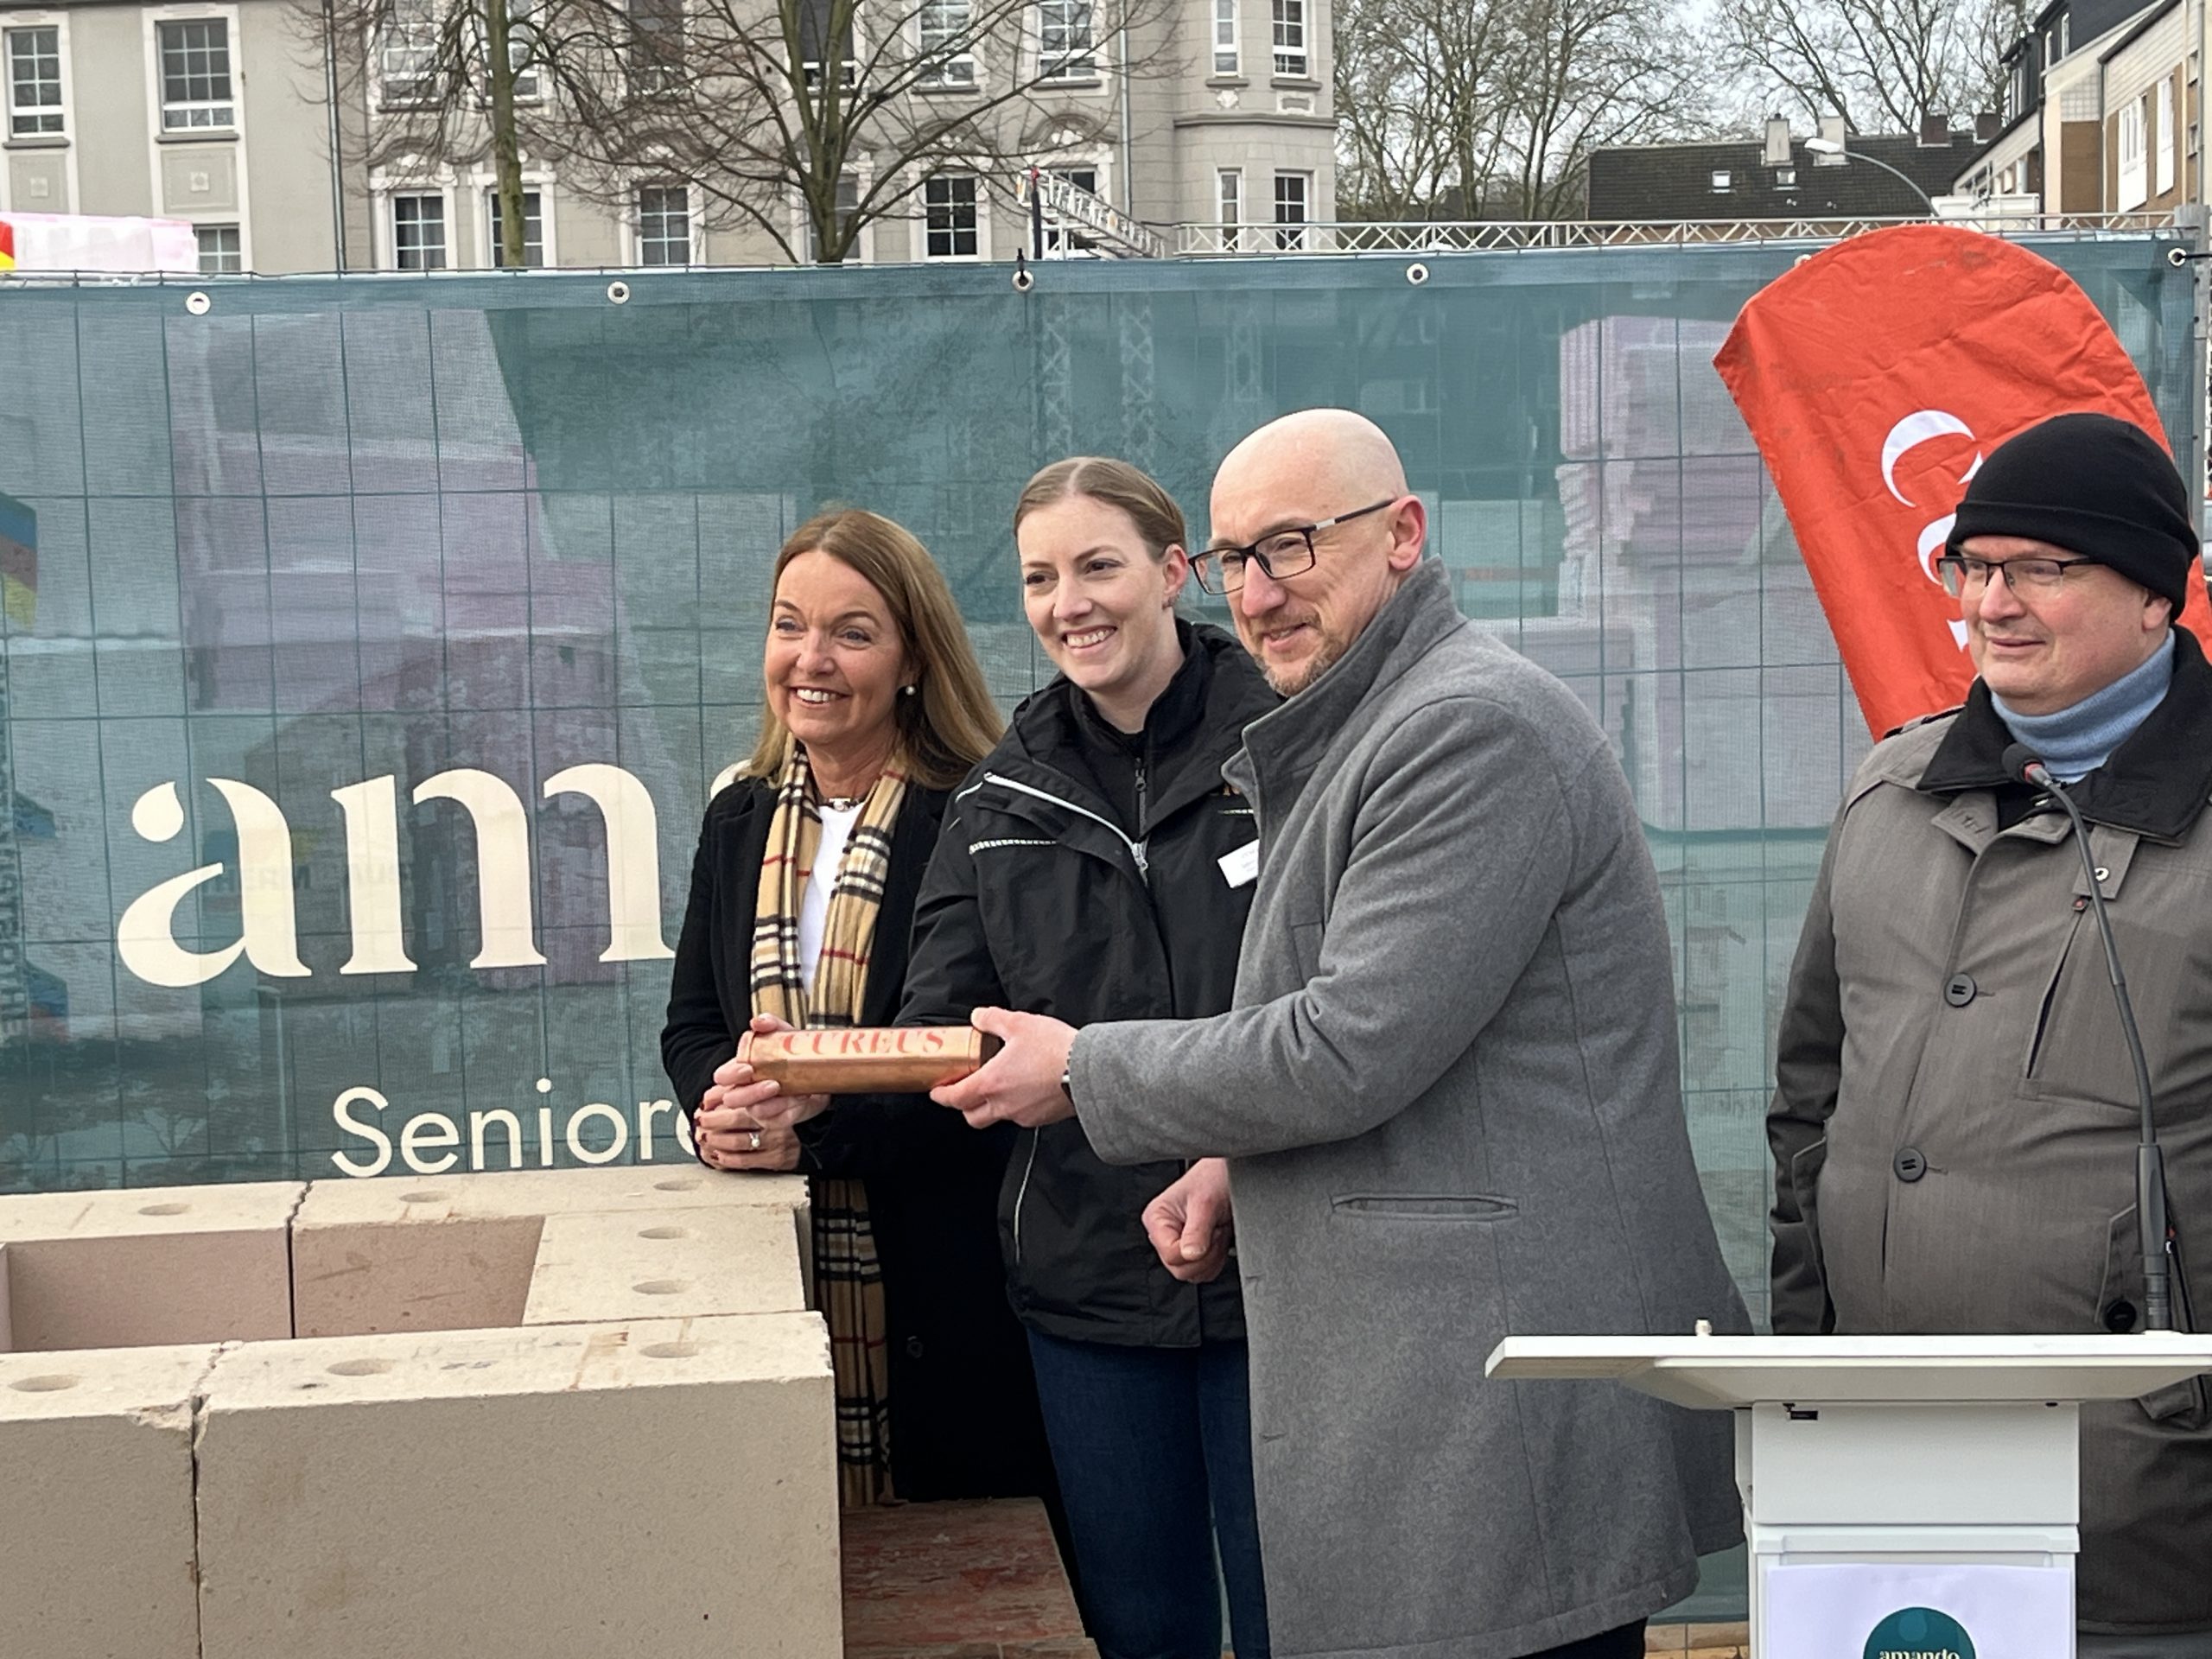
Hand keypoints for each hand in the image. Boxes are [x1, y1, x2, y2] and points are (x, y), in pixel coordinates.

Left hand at [695, 1082, 803, 1171]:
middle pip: (737, 1119)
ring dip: (715, 1140)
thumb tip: (709, 1097)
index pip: (743, 1098)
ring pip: (738, 1142)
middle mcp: (777, 1119)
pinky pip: (744, 1160)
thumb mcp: (766, 1086)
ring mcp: (777, 1141)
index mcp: (775, 1097)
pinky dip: (725, 1158)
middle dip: (712, 1121)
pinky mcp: (776, 1159)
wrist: (813, 1125)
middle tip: (701, 1120)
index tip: (705, 1105)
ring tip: (704, 1136)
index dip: (719, 1102)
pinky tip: (716, 1153)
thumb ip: (738, 1085)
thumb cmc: (785, 1104)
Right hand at [709, 1016, 829, 1131]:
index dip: (731, 1074)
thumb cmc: (793, 1056)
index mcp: (741, 1071)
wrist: (818, 1077)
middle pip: (733, 1098)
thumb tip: (758, 1022)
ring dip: (775, 1101)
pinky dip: (790, 1109)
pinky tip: (800, 1097)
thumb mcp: (784, 1035)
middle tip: (773, 1083)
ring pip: (756, 1111)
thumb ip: (770, 1025)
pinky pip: (778, 1120)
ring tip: (791, 1089)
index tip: (747, 1068)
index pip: (722, 1076)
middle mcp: (745, 1091)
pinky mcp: (776, 1119)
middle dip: (751, 1092)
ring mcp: (759, 1108)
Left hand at [930, 1008, 1077, 1129]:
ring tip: (999, 1087)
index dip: (942, 1096)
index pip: (956, 1098)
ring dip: (991, 1107)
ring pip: (997, 1117)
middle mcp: (1004, 1105)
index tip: (937, 1092)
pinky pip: (1021, 1116)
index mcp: (992, 1083)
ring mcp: (1023, 1115)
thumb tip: (979, 1016)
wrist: (1090, 1071)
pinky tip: (1025, 1089)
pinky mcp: (1043, 1118)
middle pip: (973, 1117)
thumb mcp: (1020, 1024)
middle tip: (964, 1093)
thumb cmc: (1055, 1050)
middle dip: (964, 1107)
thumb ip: (994, 1020)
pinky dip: (1017, 1106)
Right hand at [1143, 1159, 1234, 1283]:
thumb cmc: (1214, 1179)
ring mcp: (1178, 1245)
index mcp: (1156, 1219)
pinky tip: (1217, 1238)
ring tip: (1216, 1230)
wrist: (1230, 1177)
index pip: (1171, 1254)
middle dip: (1205, 1254)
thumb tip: (1189, 1255)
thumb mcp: (1206, 1201)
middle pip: (1180, 1269)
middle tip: (1215, 1228)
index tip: (1209, 1228)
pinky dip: (1216, 1260)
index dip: (1194, 1248)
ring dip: (1212, 1257)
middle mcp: (1163, 1234)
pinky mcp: (1193, 1253)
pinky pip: (1204, 1273)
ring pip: (1192, 1274)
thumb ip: (1197, 1230)